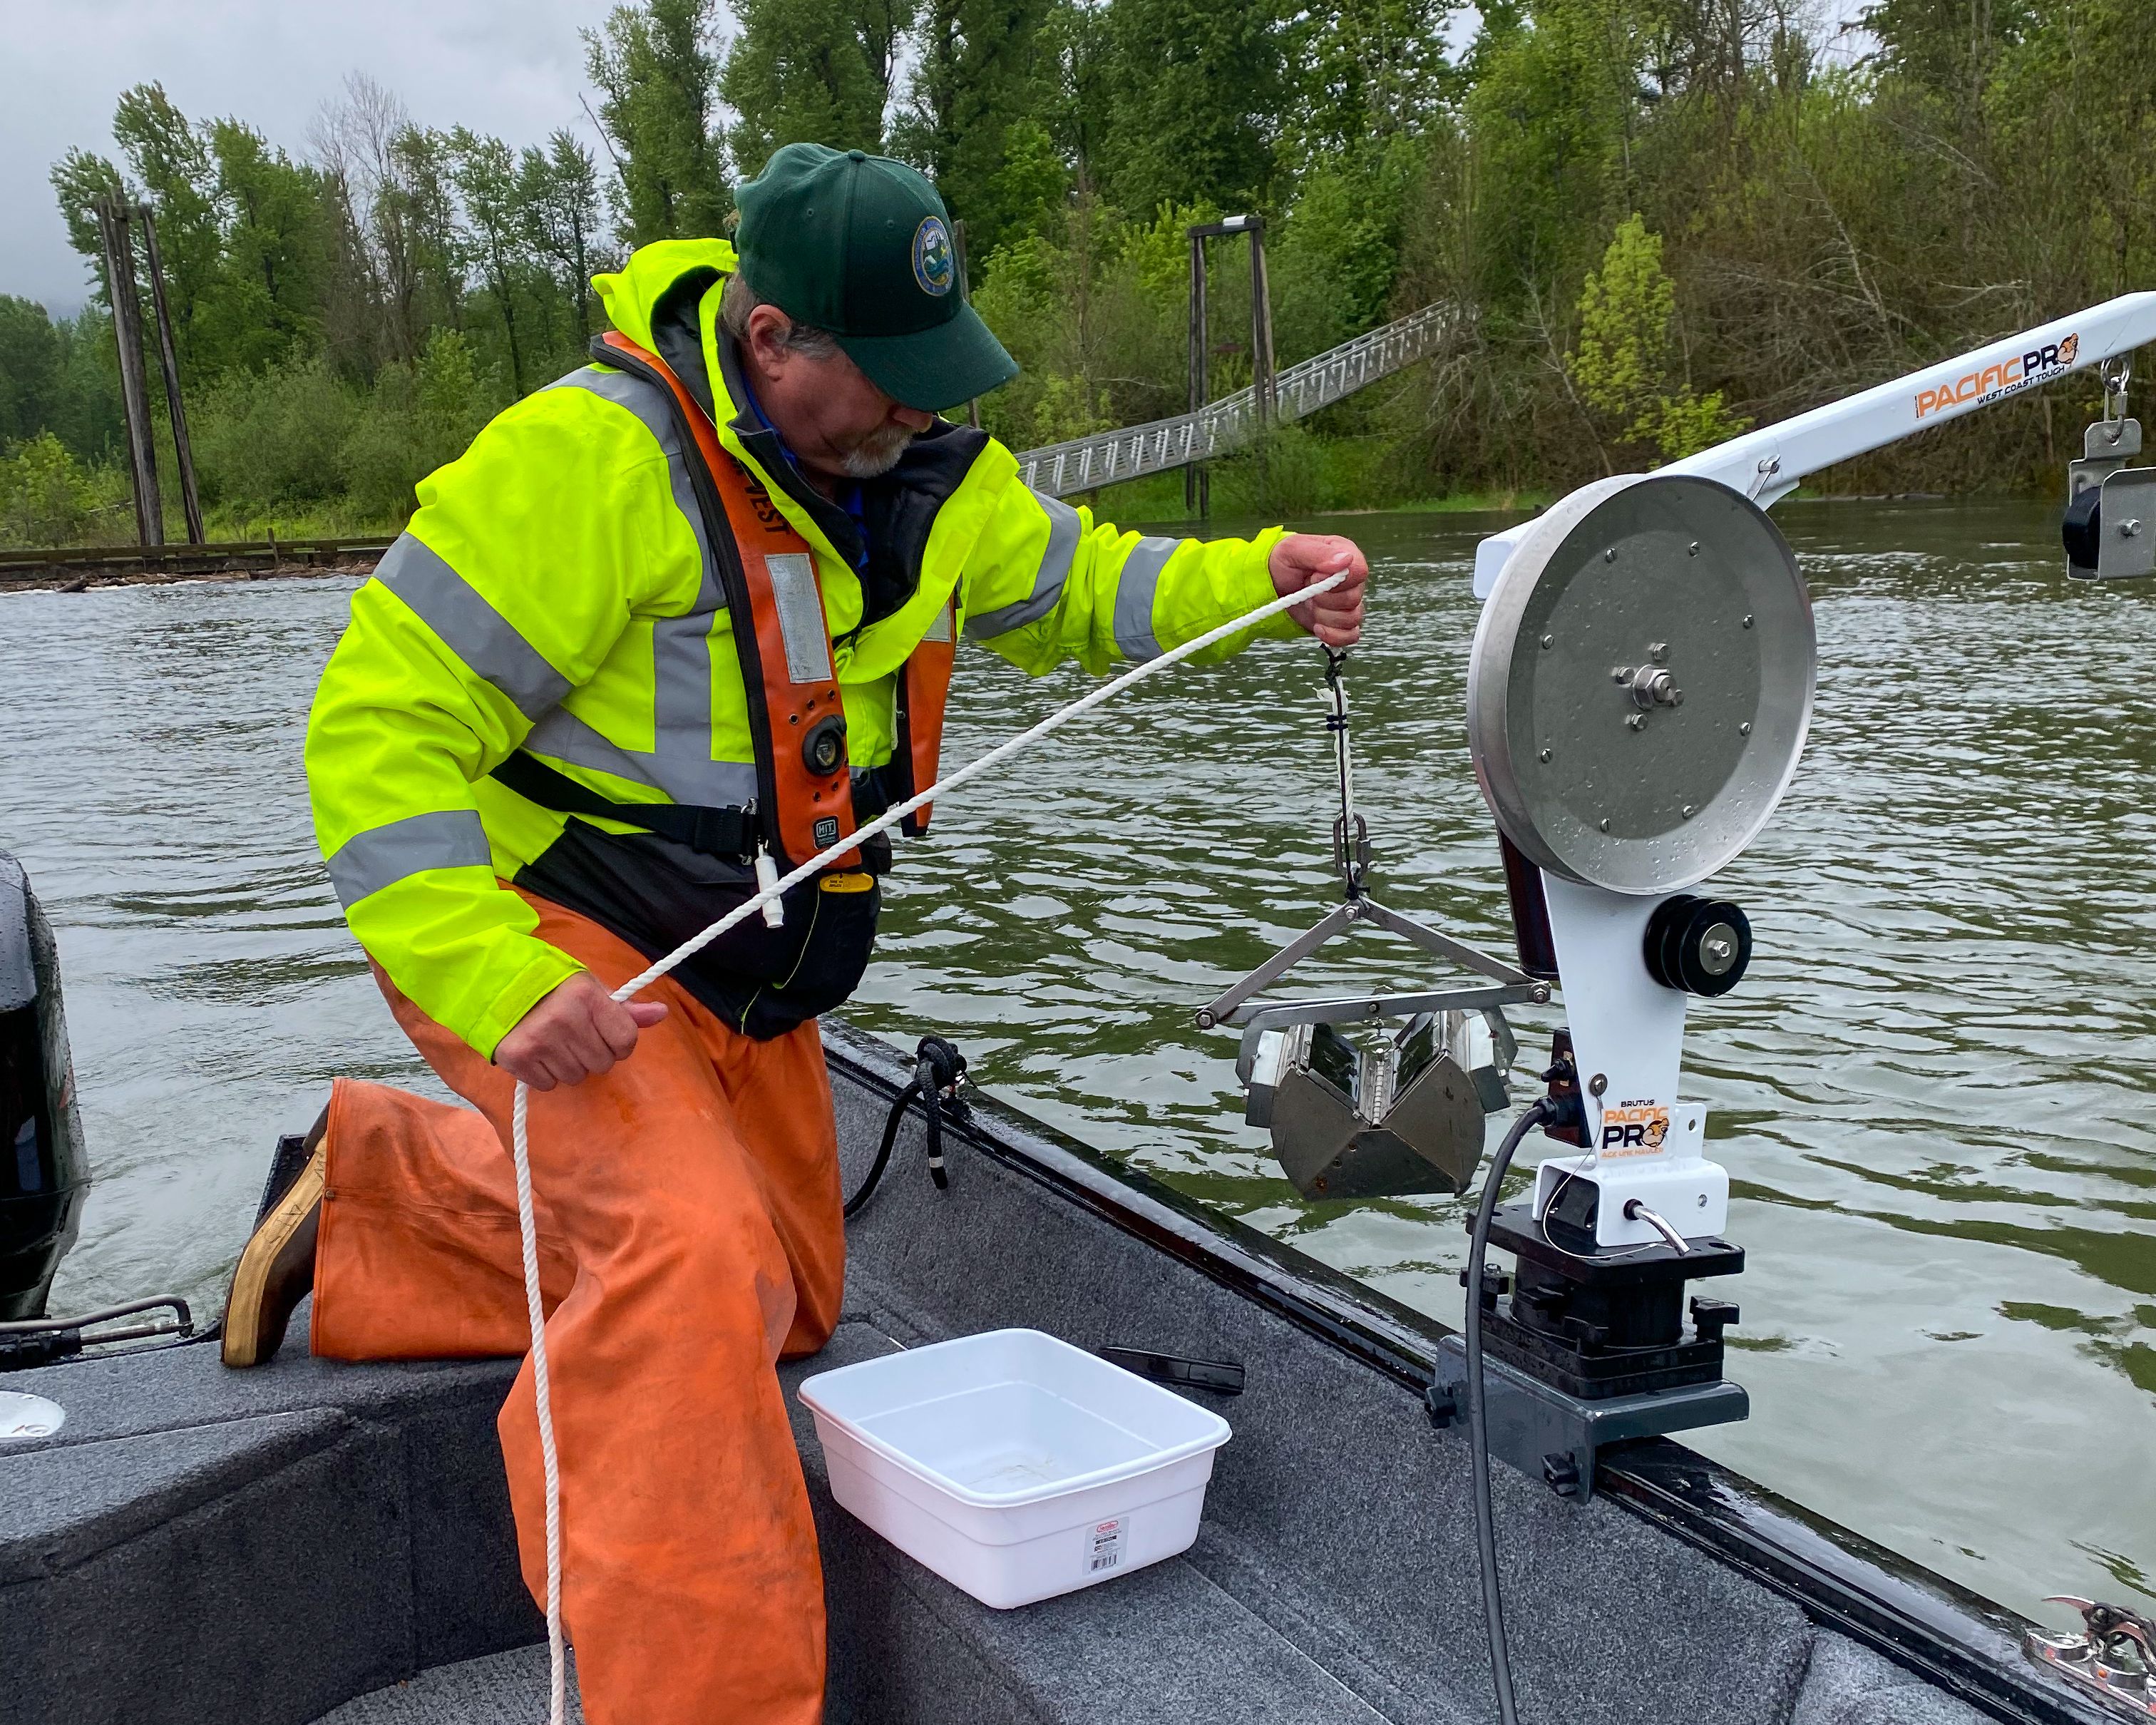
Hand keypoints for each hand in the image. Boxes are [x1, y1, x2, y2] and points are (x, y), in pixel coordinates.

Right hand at [494, 972, 668, 1090]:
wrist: (497, 986)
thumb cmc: (553, 988)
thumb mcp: (591, 989)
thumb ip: (625, 1008)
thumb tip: (661, 1013)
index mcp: (587, 997)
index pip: (626, 1040)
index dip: (620, 1042)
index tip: (605, 1033)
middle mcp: (564, 1019)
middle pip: (603, 1063)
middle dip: (594, 1054)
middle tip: (576, 1036)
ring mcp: (539, 1040)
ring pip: (577, 1077)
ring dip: (570, 1065)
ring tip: (555, 1042)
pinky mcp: (517, 1058)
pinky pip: (549, 1085)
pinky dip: (546, 1074)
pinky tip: (538, 1052)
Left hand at [1268, 535, 1367, 646]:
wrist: (1271, 583)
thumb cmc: (1283, 561)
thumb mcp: (1294, 549)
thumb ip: (1320, 553)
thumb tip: (1345, 560)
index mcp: (1347, 556)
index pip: (1359, 571)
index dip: (1335, 580)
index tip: (1313, 577)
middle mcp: (1351, 580)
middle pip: (1353, 599)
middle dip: (1324, 600)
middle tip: (1307, 590)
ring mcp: (1347, 603)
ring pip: (1352, 619)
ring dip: (1325, 617)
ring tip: (1309, 605)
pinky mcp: (1341, 622)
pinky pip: (1350, 636)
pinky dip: (1333, 636)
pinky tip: (1318, 627)